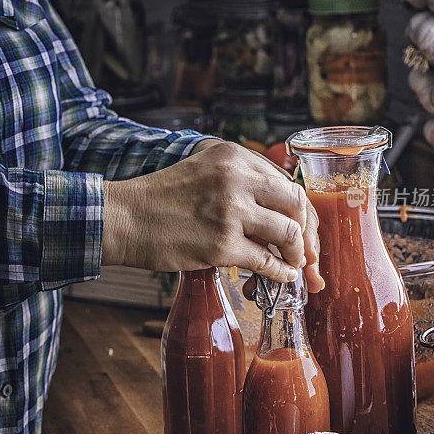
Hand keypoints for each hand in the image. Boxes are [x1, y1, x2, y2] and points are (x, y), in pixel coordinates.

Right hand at [102, 140, 323, 289]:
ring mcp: (231, 211)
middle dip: (308, 232)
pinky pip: (266, 261)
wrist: (125, 218)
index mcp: (234, 156)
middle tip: (306, 251)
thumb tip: (278, 210)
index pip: (286, 183)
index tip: (304, 229)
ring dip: (297, 254)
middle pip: (296, 204)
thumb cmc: (162, 199)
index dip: (301, 211)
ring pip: (288, 233)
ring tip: (293, 265)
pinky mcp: (222, 244)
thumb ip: (240, 180)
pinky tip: (282, 277)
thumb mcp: (205, 170)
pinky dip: (280, 273)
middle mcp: (237, 178)